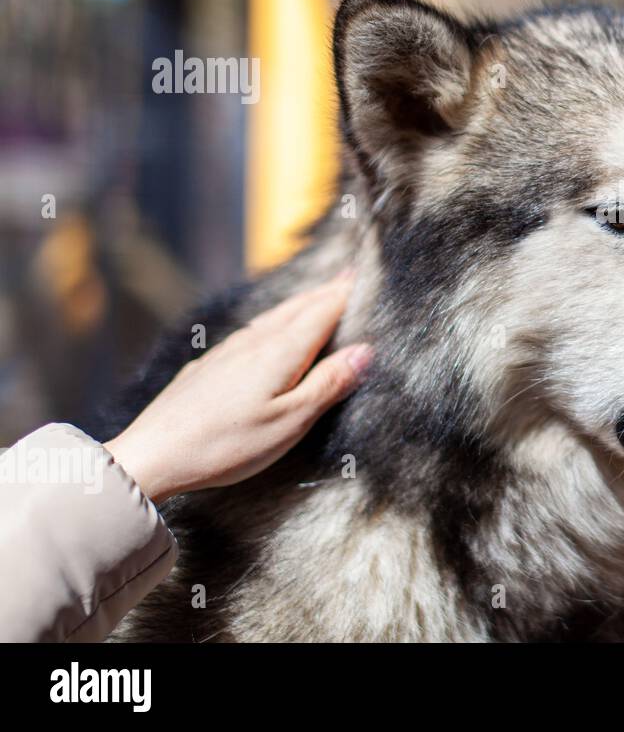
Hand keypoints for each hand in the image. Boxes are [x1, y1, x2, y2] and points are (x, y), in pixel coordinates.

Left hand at [105, 275, 371, 503]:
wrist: (152, 455)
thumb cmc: (226, 444)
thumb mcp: (290, 422)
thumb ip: (328, 384)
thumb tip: (364, 351)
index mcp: (280, 352)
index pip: (322, 312)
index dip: (345, 294)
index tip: (364, 276)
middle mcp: (254, 342)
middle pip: (297, 308)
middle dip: (325, 291)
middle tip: (348, 277)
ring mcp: (227, 352)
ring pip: (272, 317)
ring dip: (299, 303)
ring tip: (315, 296)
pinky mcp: (208, 366)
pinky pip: (251, 331)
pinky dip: (273, 321)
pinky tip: (267, 329)